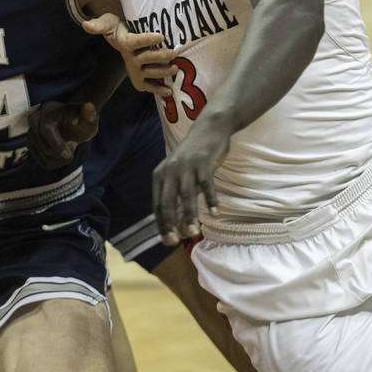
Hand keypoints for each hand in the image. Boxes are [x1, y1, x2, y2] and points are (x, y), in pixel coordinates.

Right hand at [27, 100, 98, 169]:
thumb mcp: (88, 117)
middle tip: (74, 146)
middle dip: (62, 154)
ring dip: (61, 159)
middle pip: (44, 148)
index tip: (70, 155)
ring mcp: (31, 134)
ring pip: (44, 158)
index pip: (46, 131)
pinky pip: (44, 163)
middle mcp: (34, 122)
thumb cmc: (80, 118)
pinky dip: (57, 163)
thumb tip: (89, 105)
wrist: (71, 121)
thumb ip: (89, 114)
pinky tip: (63, 153)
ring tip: (69, 147)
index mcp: (48, 112)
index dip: (57, 145)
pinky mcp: (31, 146)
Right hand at [82, 12, 174, 93]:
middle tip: (173, 53)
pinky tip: (169, 91)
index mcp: (124, 43)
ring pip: (149, 72)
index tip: (161, 35)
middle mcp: (130, 58)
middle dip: (159, 57)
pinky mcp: (140, 77)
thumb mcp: (107, 22)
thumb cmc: (116, 27)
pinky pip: (148, 86)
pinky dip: (158, 90)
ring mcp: (135, 69)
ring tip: (175, 68)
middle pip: (144, 59)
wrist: (120, 36)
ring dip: (162, 72)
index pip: (135, 42)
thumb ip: (99, 24)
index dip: (147, 39)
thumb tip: (86, 25)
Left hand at [152, 115, 229, 243]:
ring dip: (189, 215)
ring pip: (186, 195)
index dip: (161, 223)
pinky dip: (210, 198)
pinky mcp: (203, 162)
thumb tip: (178, 225)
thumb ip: (177, 196)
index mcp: (160, 176)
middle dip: (170, 223)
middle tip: (175, 241)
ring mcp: (186, 166)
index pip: (158, 205)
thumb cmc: (192, 158)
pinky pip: (206, 184)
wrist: (208, 130)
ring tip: (193, 231)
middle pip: (168, 201)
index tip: (168, 240)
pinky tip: (214, 212)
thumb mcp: (178, 175)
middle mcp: (170, 171)